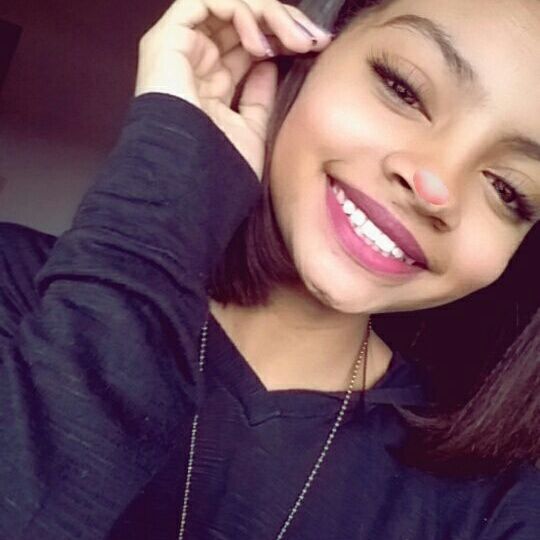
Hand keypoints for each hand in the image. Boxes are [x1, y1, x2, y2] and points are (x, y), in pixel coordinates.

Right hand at [135, 0, 331, 178]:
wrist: (191, 182)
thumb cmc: (220, 167)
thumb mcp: (251, 129)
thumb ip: (259, 97)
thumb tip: (270, 66)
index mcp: (213, 85)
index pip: (249, 44)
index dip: (282, 37)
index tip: (314, 47)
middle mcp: (196, 63)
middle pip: (242, 21)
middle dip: (282, 22)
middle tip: (313, 38)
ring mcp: (181, 49)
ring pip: (228, 6)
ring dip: (268, 15)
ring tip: (295, 40)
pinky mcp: (167, 39)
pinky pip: (205, 3)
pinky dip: (239, 13)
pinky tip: (260, 43)